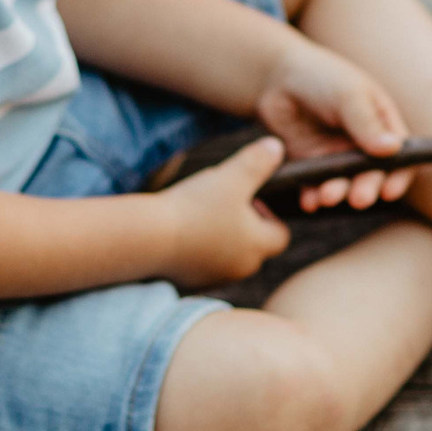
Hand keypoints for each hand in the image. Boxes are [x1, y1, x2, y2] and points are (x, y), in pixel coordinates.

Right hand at [155, 135, 291, 287]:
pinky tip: (181, 231)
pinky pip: (201, 265)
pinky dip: (197, 250)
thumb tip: (277, 147)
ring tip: (200, 215)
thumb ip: (258, 162)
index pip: (281, 235)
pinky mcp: (189, 283)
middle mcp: (241, 269)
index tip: (249, 198)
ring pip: (227, 257)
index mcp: (258, 246)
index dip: (270, 215)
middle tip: (223, 204)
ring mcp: (214, 278)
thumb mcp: (232, 176)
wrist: (150, 239)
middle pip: (255, 247)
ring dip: (220, 238)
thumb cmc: (196, 207)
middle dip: (244, 226)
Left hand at [254, 35, 415, 212]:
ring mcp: (337, 155)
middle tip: (358, 199)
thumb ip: (367, 123)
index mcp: (382, 124)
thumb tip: (394, 149)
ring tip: (326, 197)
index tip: (388, 191)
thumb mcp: (348, 94)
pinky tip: (309, 201)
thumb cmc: (322, 76)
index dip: (398, 176)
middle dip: (366, 188)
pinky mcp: (312, 164)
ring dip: (339, 193)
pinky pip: (315, 185)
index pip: (401, 156)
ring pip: (343, 183)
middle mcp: (363, 144)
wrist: (277, 76)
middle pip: (372, 175)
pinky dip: (313, 196)